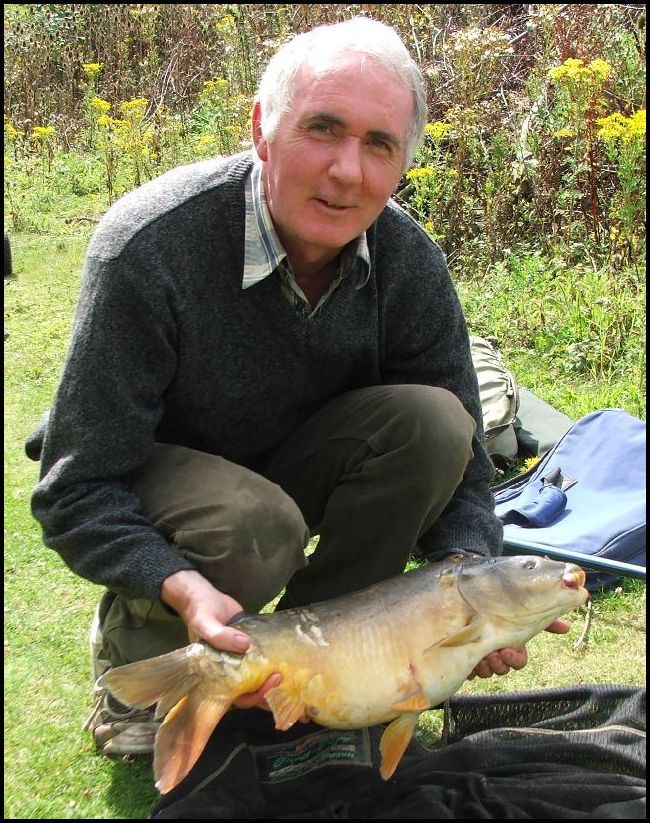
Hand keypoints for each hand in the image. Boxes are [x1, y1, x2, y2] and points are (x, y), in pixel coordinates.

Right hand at [160, 569, 301, 715]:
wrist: (205, 597)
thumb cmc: (200, 613)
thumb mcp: (205, 624)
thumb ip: (219, 636)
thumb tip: (245, 645)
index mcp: (218, 675)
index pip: (239, 696)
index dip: (256, 696)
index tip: (271, 682)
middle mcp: (233, 671)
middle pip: (254, 691)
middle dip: (273, 694)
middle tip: (287, 684)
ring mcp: (244, 658)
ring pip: (262, 676)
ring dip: (278, 681)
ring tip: (299, 682)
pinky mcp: (254, 645)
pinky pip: (266, 657)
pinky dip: (277, 660)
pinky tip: (293, 660)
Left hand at [468, 618, 570, 679]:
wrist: (465, 604)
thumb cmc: (496, 610)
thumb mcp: (519, 612)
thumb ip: (542, 620)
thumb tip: (568, 627)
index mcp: (512, 645)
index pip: (519, 662)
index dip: (514, 659)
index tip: (506, 651)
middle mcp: (498, 654)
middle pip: (502, 669)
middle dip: (498, 664)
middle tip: (492, 653)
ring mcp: (482, 658)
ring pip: (487, 672)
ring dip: (484, 666)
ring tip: (480, 654)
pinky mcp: (466, 659)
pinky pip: (469, 671)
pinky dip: (470, 667)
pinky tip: (468, 658)